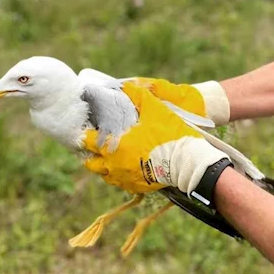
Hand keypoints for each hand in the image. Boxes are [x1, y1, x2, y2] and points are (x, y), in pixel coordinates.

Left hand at [83, 82, 227, 194]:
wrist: (188, 160)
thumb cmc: (170, 133)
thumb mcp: (154, 108)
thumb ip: (136, 95)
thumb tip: (124, 86)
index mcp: (115, 145)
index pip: (88, 141)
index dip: (85, 133)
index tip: (85, 128)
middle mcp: (114, 165)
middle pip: (91, 162)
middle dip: (90, 153)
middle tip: (95, 143)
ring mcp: (125, 178)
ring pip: (104, 174)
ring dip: (103, 164)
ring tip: (108, 154)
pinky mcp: (136, 187)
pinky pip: (119, 182)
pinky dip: (118, 174)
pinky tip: (123, 165)